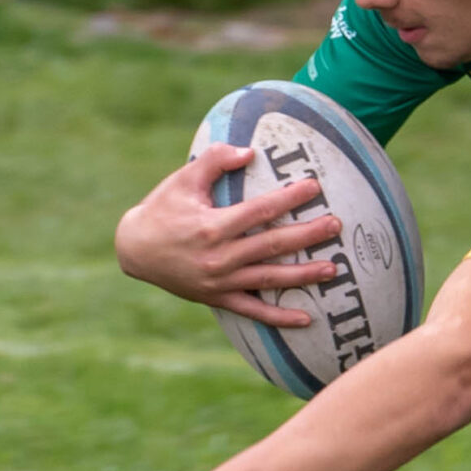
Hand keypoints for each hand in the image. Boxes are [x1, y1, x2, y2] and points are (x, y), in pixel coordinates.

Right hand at [113, 144, 338, 327]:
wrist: (134, 250)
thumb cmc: (162, 209)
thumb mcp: (183, 179)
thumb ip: (215, 160)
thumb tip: (250, 151)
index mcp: (212, 225)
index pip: (260, 211)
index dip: (289, 198)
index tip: (315, 187)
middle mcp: (218, 256)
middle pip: (272, 245)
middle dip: (307, 236)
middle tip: (335, 226)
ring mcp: (219, 281)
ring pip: (269, 279)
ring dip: (303, 276)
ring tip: (333, 270)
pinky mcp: (217, 298)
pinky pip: (253, 311)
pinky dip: (279, 317)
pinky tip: (306, 318)